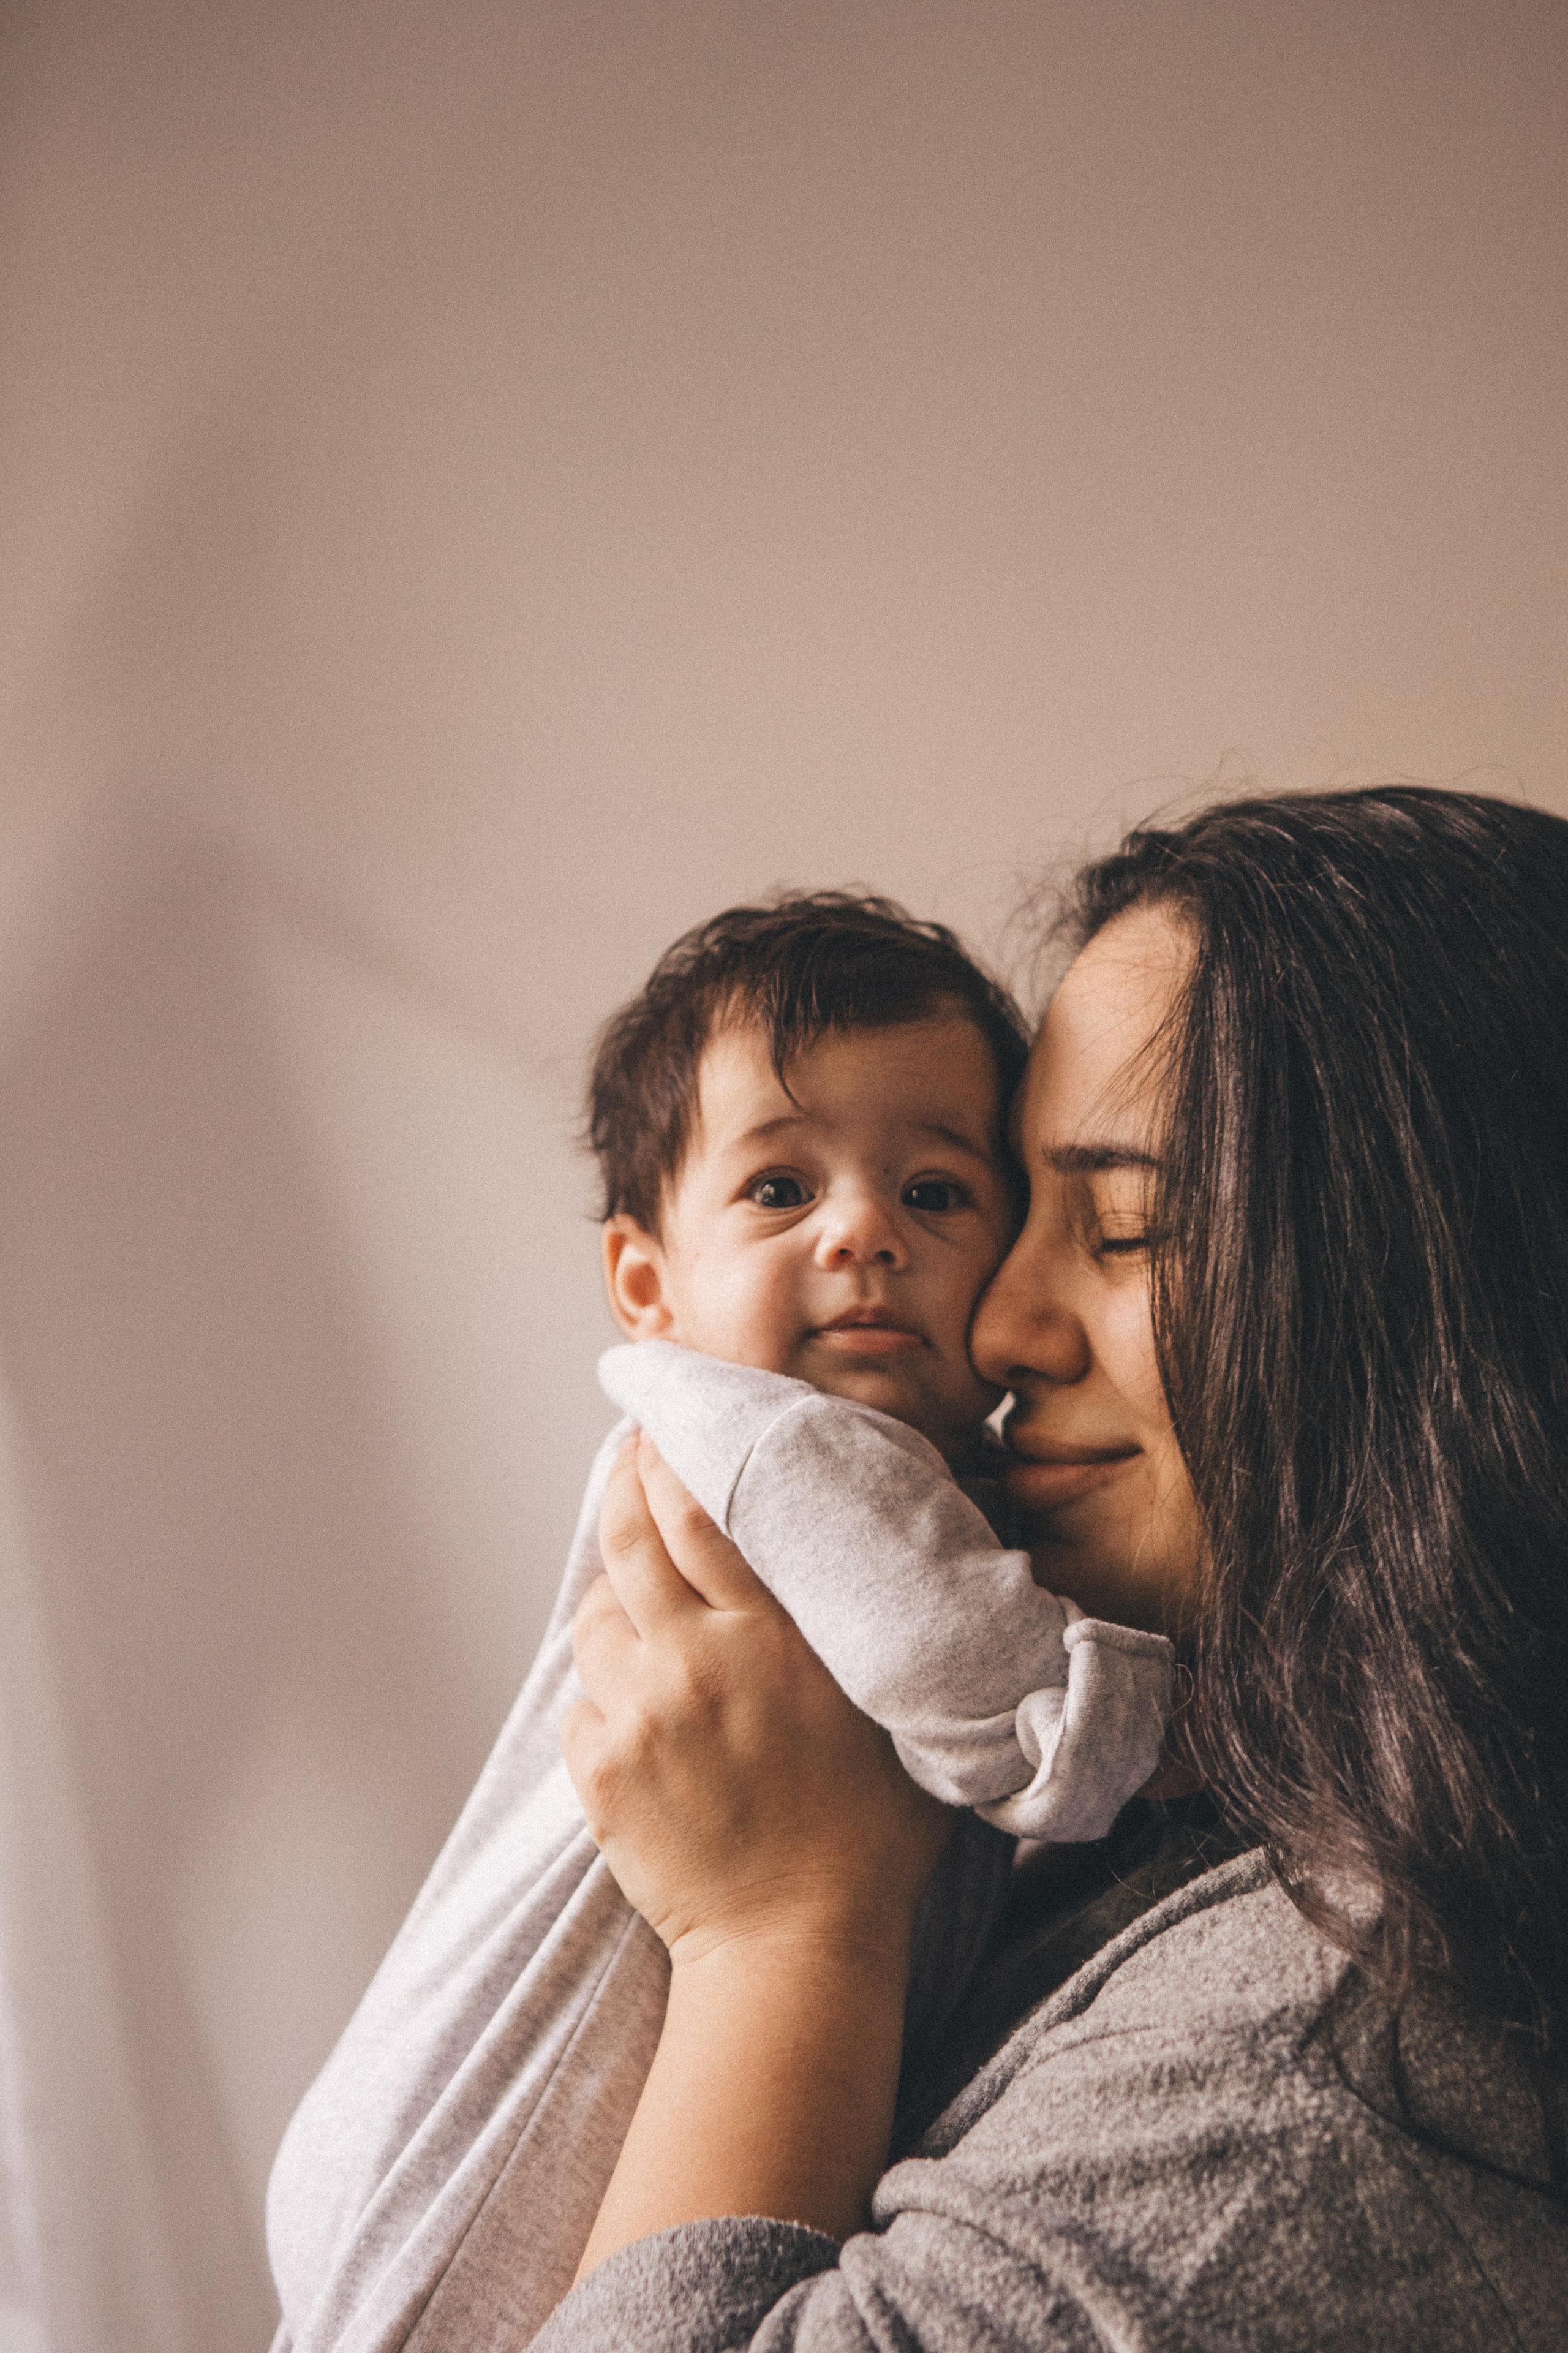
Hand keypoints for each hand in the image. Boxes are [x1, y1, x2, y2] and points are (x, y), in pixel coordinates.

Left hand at [562, 1431, 951, 1967]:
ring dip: (618, 1605)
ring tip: (650, 1616)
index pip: (700, 1509)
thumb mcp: (890, 1710)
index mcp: (772, 1638)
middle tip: (631, 1455)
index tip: (667, 1425)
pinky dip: (607, 1695)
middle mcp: (696, 1661)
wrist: (794, 1950)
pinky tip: (647, 1713)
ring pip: (596, 1617)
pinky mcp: (599, 1768)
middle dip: (623, 1483)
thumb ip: (866, 1626)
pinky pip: (583, 1699)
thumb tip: (890, 1549)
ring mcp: (639, 1714)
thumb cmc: (866, 1836)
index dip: (671, 1456)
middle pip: (629, 1537)